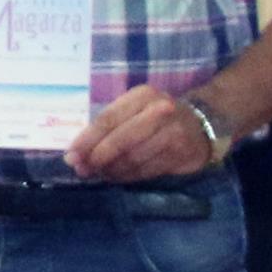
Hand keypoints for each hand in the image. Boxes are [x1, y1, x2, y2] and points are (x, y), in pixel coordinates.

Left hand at [68, 84, 219, 182]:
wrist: (201, 123)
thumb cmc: (155, 117)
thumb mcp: (133, 110)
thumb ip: (107, 127)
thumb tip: (75, 154)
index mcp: (142, 95)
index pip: (107, 119)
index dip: (87, 140)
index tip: (70, 156)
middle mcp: (160, 111)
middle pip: (120, 140)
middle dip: (96, 158)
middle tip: (82, 170)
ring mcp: (173, 132)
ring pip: (132, 158)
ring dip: (111, 170)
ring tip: (100, 174)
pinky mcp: (181, 153)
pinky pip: (146, 170)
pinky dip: (128, 176)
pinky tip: (119, 176)